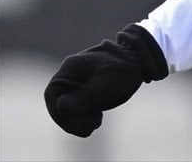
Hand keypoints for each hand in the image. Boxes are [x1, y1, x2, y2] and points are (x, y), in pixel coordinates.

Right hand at [44, 24, 167, 136]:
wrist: (139, 63)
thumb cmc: (124, 68)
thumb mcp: (108, 82)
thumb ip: (86, 94)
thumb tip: (61, 106)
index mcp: (72, 67)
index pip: (53, 92)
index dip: (58, 112)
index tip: (74, 125)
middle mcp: (70, 77)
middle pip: (58, 103)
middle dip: (70, 120)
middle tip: (88, 128)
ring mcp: (75, 86)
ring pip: (67, 110)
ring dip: (78, 122)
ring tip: (95, 123)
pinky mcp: (83, 95)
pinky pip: (77, 111)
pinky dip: (84, 120)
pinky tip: (97, 120)